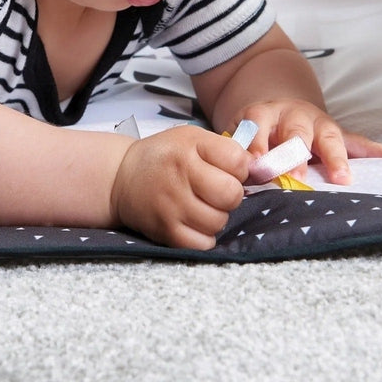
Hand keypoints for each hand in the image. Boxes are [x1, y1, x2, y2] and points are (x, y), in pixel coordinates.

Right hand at [110, 125, 249, 249]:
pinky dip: (205, 236)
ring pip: (219, 221)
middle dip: (231, 195)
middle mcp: (180, 175)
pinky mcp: (165, 231)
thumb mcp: (193, 138)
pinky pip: (203, 243)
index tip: (228, 170)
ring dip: (217, 216)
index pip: (238, 162)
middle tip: (216, 191)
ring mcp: (171, 206)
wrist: (121, 177)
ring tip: (203, 206)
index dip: (241, 169)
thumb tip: (260, 171)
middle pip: (231, 195)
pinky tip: (195, 223)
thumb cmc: (166, 156)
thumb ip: (227, 150)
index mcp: (190, 146)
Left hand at [234, 99, 381, 184]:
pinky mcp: (339, 134)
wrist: (275, 108)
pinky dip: (379, 151)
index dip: (256, 147)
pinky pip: (361, 143)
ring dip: (335, 158)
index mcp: (263, 114)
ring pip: (329, 137)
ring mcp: (319, 123)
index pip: (258, 128)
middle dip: (296, 155)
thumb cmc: (256, 132)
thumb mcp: (240, 135)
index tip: (256, 167)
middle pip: (296, 132)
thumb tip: (244, 174)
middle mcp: (293, 115)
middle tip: (296, 176)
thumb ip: (241, 152)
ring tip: (343, 178)